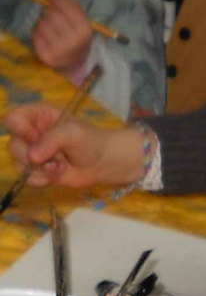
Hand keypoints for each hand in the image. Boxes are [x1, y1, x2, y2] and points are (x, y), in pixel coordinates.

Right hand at [3, 104, 146, 187]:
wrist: (103, 163)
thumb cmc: (90, 141)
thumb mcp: (72, 134)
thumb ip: (51, 141)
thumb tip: (32, 158)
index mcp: (37, 116)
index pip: (13, 119)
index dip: (20, 131)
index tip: (36, 139)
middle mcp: (31, 134)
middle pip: (14, 145)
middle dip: (34, 157)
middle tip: (55, 159)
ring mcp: (34, 153)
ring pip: (19, 163)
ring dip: (40, 170)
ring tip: (60, 167)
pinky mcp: (38, 171)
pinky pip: (28, 177)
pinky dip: (41, 180)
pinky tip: (56, 175)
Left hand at [31, 0, 91, 75]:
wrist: (72, 66)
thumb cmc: (75, 39)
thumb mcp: (81, 24)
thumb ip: (72, 6)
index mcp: (84, 31)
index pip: (67, 6)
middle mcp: (73, 41)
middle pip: (53, 13)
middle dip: (49, 11)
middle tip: (50, 15)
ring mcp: (59, 51)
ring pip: (42, 23)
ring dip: (42, 22)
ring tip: (49, 29)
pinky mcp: (46, 56)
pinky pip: (35, 34)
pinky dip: (37, 32)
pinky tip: (44, 38)